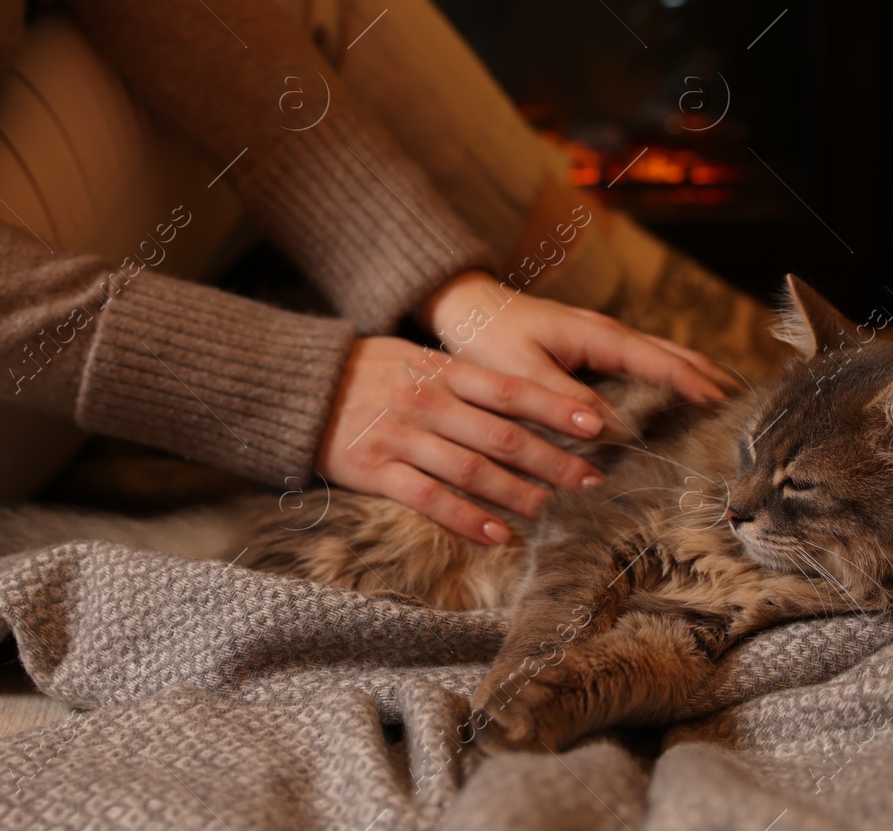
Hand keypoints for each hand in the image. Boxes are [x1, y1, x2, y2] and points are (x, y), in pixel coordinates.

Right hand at [315, 336, 609, 544]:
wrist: (296, 386)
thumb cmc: (363, 371)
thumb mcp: (414, 357)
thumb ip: (461, 377)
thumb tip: (519, 396)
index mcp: (441, 370)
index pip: (511, 389)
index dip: (556, 407)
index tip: (597, 424)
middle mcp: (427, 401)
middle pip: (503, 434)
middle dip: (554, 460)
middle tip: (593, 481)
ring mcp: (401, 436)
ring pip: (473, 469)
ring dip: (519, 494)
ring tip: (556, 513)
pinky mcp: (374, 470)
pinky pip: (429, 498)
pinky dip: (467, 518)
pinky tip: (499, 534)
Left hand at [415, 271, 737, 413]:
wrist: (466, 306)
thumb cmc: (487, 338)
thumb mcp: (521, 374)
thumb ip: (563, 400)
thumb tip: (611, 431)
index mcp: (597, 335)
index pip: (658, 361)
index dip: (693, 384)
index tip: (726, 406)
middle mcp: (609, 333)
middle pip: (673, 356)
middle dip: (710, 379)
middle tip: (747, 410)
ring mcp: (605, 338)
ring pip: (663, 357)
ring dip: (698, 377)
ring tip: (731, 403)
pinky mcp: (595, 348)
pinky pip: (646, 362)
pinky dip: (674, 376)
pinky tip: (682, 396)